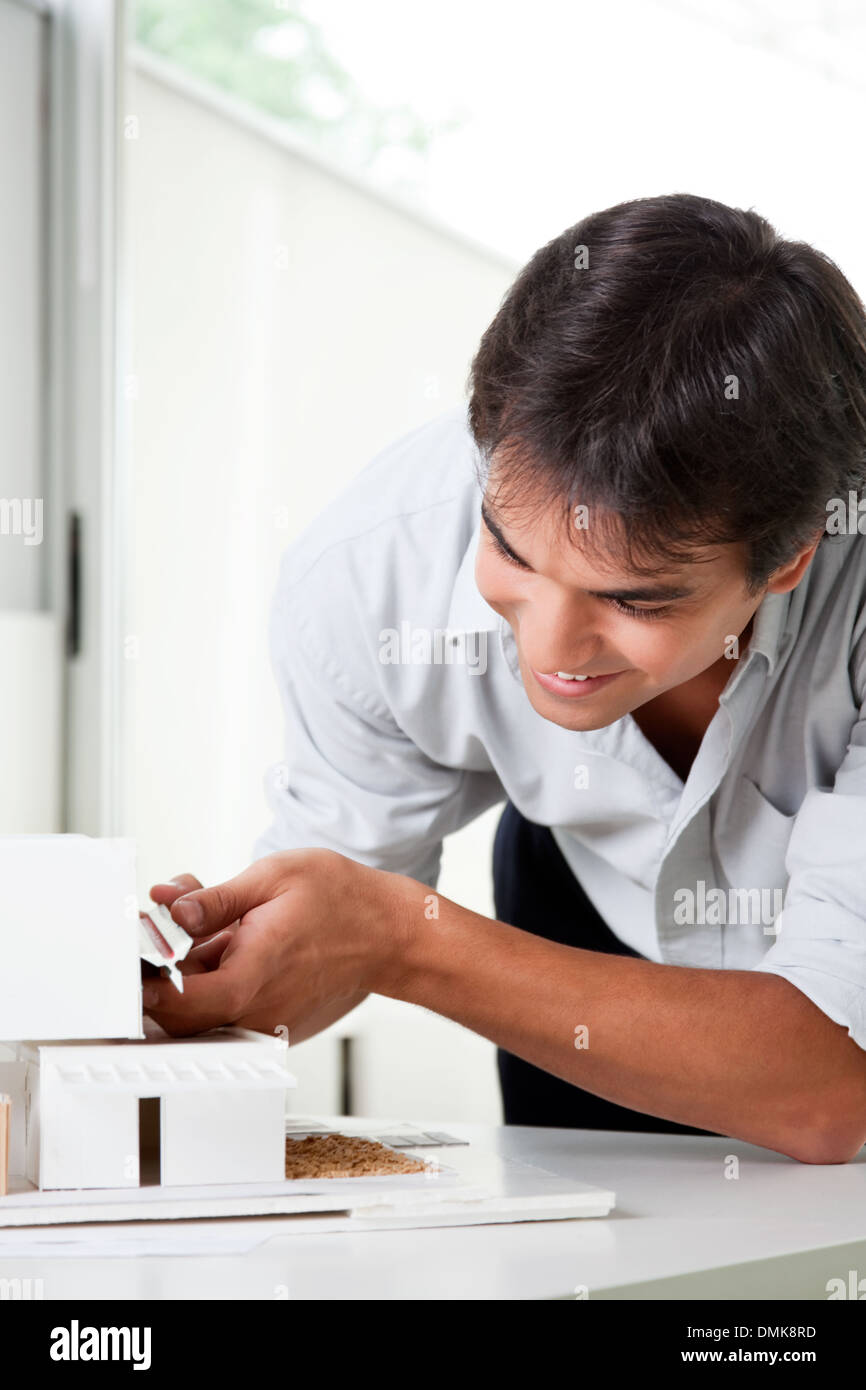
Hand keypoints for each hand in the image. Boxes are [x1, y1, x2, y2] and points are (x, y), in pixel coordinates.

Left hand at [141, 850, 412, 1037]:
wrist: (393, 935)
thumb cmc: (342, 901)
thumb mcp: (272, 879)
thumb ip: (214, 900)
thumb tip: (169, 908)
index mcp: (249, 976)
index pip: (172, 1002)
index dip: (144, 977)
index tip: (138, 949)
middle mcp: (256, 1013)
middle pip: (180, 1010)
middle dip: (166, 968)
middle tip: (171, 923)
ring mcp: (267, 1025)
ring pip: (204, 1013)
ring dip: (193, 974)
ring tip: (215, 927)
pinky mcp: (276, 1026)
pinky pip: (232, 1013)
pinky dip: (220, 982)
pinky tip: (237, 944)